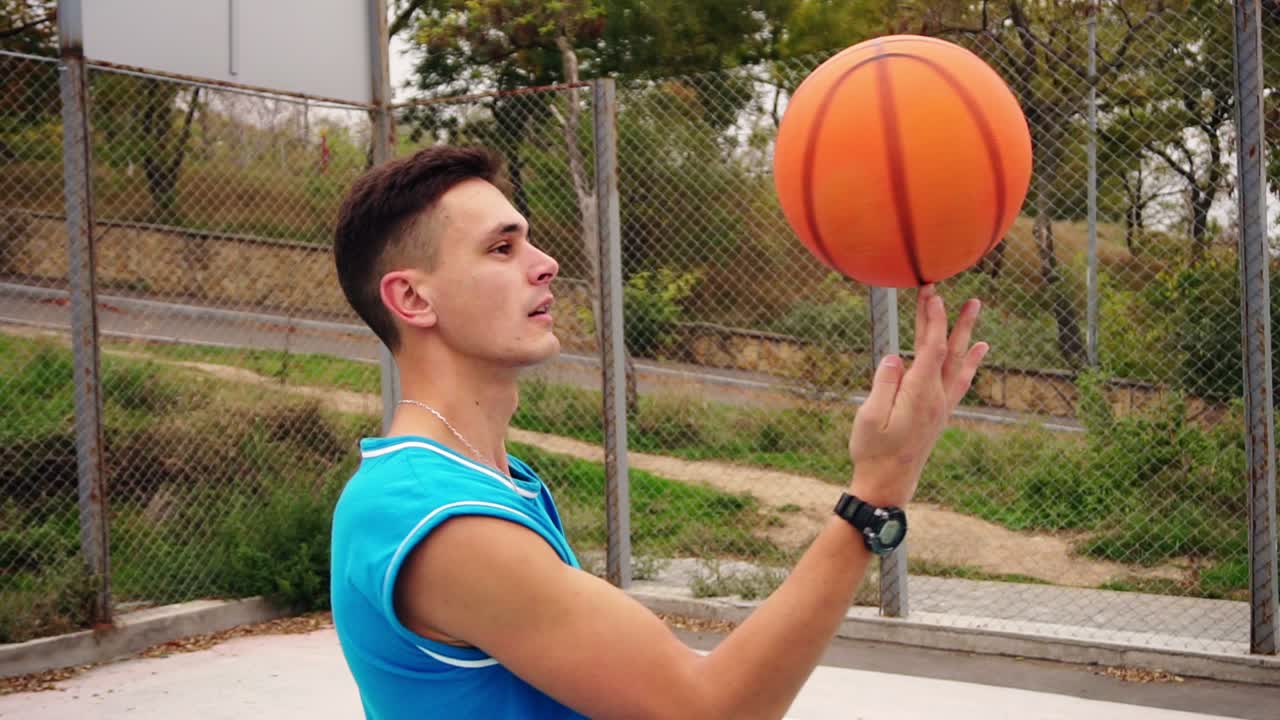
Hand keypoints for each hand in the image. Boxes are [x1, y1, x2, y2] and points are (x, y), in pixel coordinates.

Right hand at [847, 285, 987, 507]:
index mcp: (918, 395)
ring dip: (966, 333)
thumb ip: (883, 384)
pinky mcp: (939, 413)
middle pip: (947, 350)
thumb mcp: (869, 417)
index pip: (931, 349)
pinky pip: (961, 380)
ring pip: (958, 362)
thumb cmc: (873, 452)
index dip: (933, 320)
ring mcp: (941, 406)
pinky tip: (978, 350)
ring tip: (974, 309)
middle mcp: (936, 398)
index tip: (932, 296)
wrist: (888, 484)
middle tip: (948, 292)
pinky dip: (971, 361)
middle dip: (947, 318)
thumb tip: (895, 357)